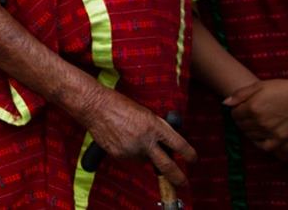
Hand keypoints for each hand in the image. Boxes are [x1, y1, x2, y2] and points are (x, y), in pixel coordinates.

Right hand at [75, 88, 195, 185]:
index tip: (193, 159)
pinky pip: (130, 158)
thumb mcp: (145, 113)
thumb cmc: (120, 105)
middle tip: (183, 182)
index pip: (179, 145)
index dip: (189, 154)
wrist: (95, 106)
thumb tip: (168, 143)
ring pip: (145, 160)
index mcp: (154, 126)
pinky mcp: (119, 155)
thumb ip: (158, 128)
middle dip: (178, 178)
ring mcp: (131, 149)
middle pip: (167, 166)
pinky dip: (130, 152)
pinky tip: (121, 138)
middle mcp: (145, 140)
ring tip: (132, 136)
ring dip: (144, 154)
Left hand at [226, 79, 287, 149]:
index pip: (234, 115)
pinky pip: (264, 146)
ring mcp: (270, 131)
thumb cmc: (280, 88)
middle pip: (241, 125)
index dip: (235, 111)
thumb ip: (239, 95)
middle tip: (245, 117)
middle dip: (240, 120)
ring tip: (252, 124)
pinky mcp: (280, 138)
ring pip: (250, 135)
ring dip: (248, 130)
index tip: (240, 109)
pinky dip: (259, 143)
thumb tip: (225, 104)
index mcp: (251, 107)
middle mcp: (259, 121)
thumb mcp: (258, 86)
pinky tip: (259, 137)